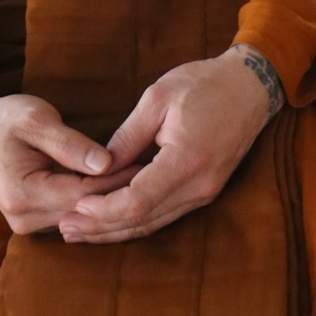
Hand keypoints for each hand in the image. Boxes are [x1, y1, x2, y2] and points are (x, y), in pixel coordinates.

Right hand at [0, 90, 140, 234]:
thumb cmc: (6, 118)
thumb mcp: (36, 120)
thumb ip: (70, 144)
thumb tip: (106, 163)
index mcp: (22, 194)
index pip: (83, 194)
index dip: (117, 181)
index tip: (146, 164)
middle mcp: (24, 218)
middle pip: (84, 210)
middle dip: (118, 192)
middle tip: (152, 172)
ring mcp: (27, 224)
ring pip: (80, 216)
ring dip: (108, 199)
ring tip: (141, 177)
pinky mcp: (33, 222)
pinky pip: (70, 214)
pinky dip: (93, 200)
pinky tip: (116, 184)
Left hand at [57, 45, 283, 244]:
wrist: (249, 86)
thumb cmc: (203, 83)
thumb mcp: (158, 98)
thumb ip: (128, 136)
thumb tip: (98, 167)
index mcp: (187, 159)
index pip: (138, 200)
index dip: (104, 209)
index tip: (75, 206)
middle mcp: (199, 185)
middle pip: (144, 220)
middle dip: (102, 227)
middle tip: (66, 229)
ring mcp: (205, 192)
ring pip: (154, 223)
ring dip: (116, 230)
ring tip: (80, 232)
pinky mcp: (205, 191)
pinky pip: (165, 214)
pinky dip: (136, 220)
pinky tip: (112, 221)